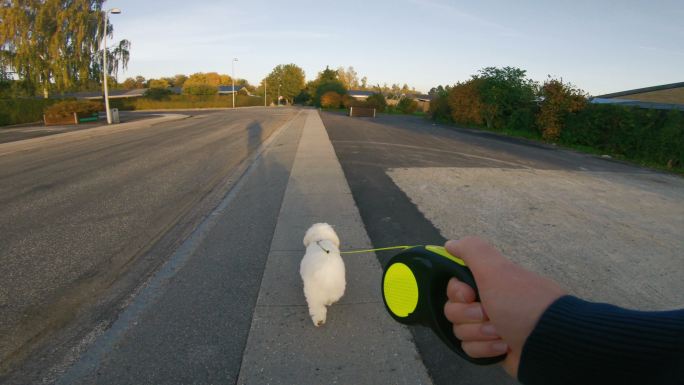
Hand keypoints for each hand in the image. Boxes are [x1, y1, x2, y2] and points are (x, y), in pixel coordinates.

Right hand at [443, 236, 565, 377]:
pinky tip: (504, 346)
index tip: (470, 294)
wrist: (548, 341)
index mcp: (488, 283)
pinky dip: (486, 349)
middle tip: (489, 315)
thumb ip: (472, 250)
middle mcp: (487, 302)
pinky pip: (471, 350)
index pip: (453, 287)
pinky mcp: (492, 350)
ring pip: (460, 332)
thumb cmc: (521, 303)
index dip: (457, 292)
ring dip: (480, 333)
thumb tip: (450, 244)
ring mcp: (489, 328)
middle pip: (452, 311)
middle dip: (469, 316)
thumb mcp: (496, 269)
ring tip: (501, 333)